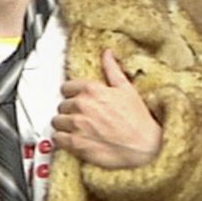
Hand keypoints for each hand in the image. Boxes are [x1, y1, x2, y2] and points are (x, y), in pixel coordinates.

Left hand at [53, 49, 161, 168]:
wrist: (144, 147)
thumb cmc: (138, 120)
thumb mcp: (127, 89)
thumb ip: (112, 69)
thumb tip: (107, 53)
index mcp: (92, 90)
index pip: (66, 87)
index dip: (72, 94)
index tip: (76, 99)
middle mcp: (82, 105)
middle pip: (62, 105)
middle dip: (70, 110)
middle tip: (81, 116)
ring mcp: (77, 125)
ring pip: (57, 121)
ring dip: (64, 125)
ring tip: (76, 129)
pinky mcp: (75, 143)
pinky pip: (57, 138)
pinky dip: (62, 139)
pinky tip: (72, 139)